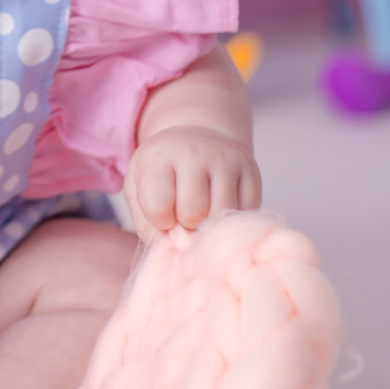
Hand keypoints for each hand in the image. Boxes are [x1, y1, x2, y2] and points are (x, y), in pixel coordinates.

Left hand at [124, 125, 260, 243]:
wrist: (195, 142)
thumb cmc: (162, 175)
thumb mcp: (138, 190)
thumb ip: (147, 223)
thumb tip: (178, 246)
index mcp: (159, 157)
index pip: (157, 205)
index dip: (159, 222)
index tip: (161, 214)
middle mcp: (194, 153)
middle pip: (193, 213)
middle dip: (186, 225)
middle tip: (183, 216)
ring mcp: (226, 159)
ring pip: (222, 215)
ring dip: (209, 225)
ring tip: (201, 213)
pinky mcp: (251, 170)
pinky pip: (246, 211)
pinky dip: (231, 219)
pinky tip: (219, 207)